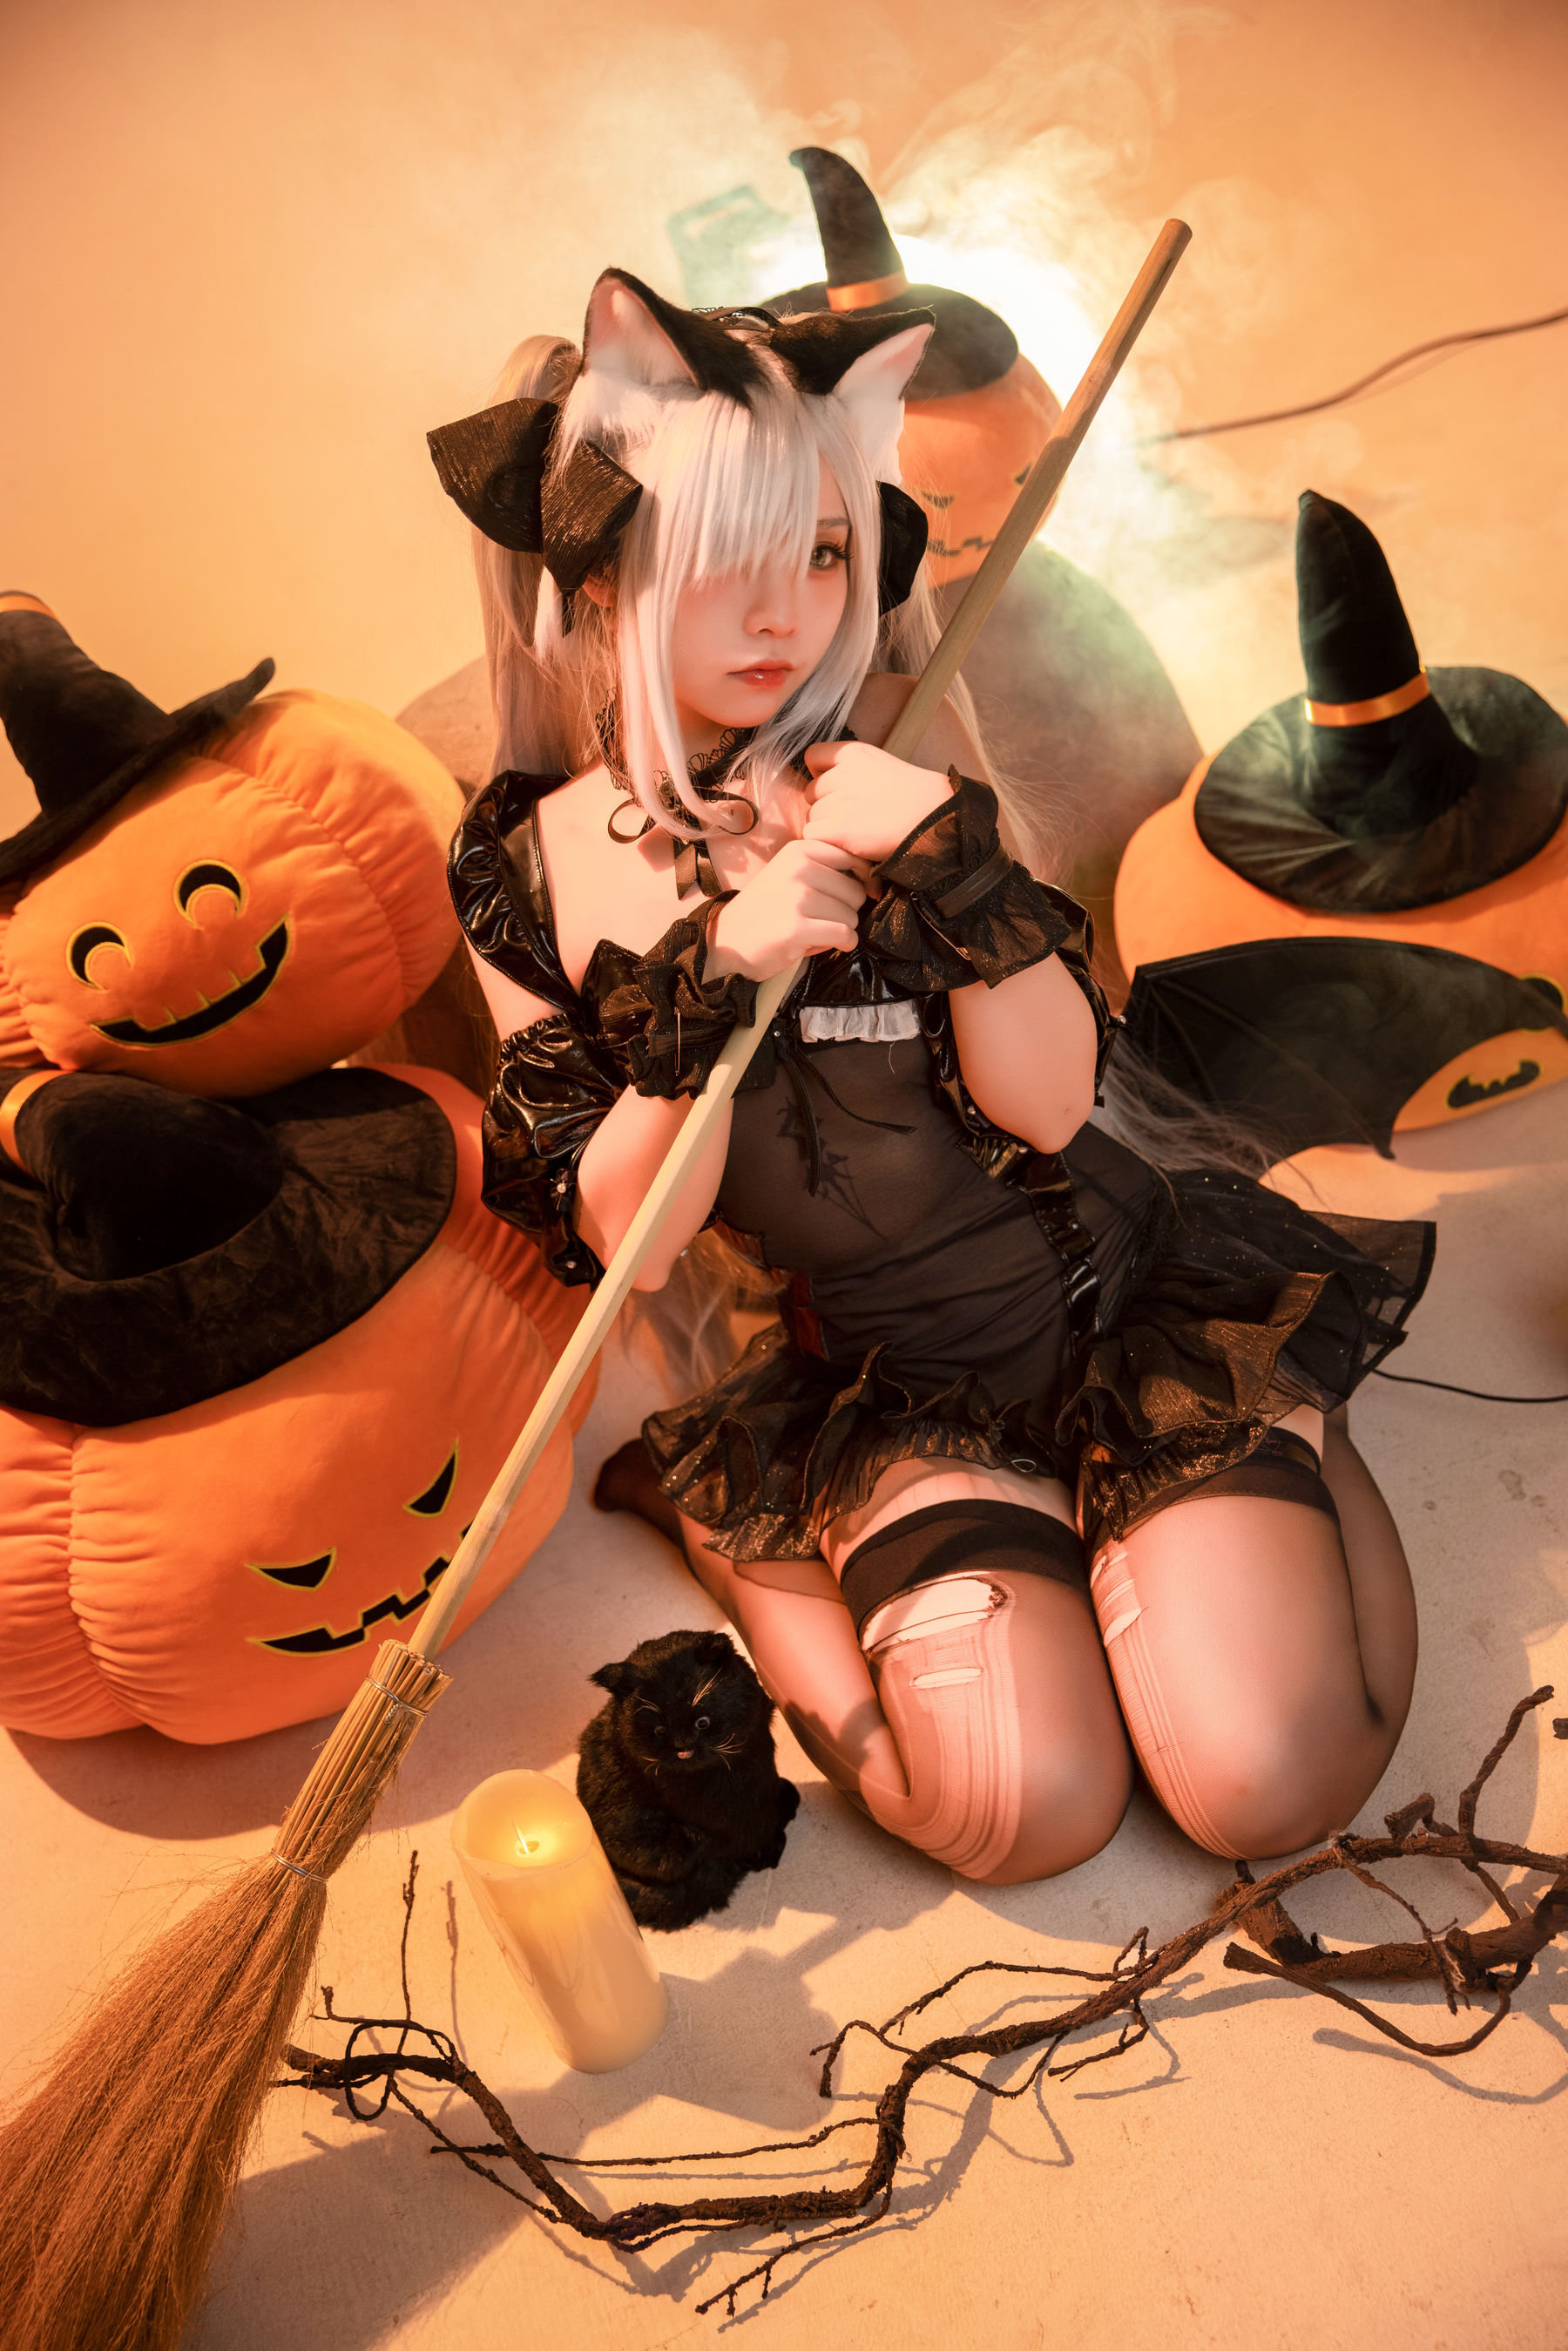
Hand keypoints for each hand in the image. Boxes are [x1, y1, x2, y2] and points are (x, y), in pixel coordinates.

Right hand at [706, 839, 866, 981]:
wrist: (728, 939)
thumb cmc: (767, 909)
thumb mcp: (790, 874)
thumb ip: (824, 868)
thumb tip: (873, 878)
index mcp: (799, 850)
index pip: (852, 858)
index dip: (863, 880)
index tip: (857, 895)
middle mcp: (799, 868)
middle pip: (856, 891)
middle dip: (847, 911)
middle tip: (823, 919)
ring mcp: (798, 898)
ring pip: (852, 916)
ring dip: (841, 929)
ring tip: (814, 931)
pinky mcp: (797, 928)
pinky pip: (844, 935)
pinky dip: (842, 944)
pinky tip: (821, 943)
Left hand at [801, 739, 951, 863]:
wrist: (934, 819)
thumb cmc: (911, 797)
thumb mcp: (880, 766)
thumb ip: (851, 769)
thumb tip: (820, 780)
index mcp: (854, 753)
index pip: (812, 756)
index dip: (819, 774)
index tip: (835, 787)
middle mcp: (843, 774)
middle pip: (811, 791)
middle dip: (825, 804)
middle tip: (850, 816)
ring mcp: (840, 801)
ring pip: (812, 815)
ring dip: (826, 826)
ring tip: (854, 832)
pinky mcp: (840, 828)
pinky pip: (813, 834)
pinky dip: (825, 842)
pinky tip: (846, 844)